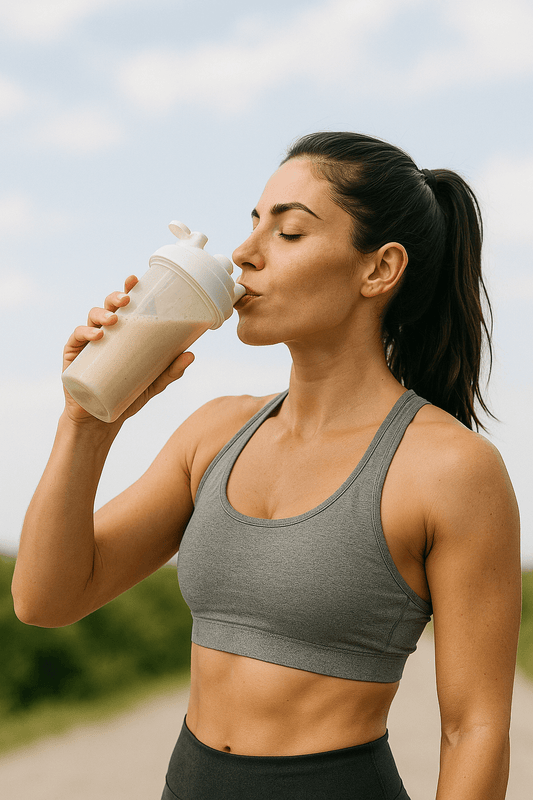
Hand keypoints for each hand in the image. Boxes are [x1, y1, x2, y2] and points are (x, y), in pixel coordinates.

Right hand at [62, 275, 194, 424]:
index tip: (135, 279)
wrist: (101, 419)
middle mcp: (105, 332)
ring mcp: (87, 342)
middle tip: (127, 300)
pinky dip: (85, 333)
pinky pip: (76, 337)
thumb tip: (191, 354)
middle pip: (109, 306)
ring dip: (102, 313)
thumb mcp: (154, 384)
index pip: (125, 306)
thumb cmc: (127, 396)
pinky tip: (96, 336)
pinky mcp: (73, 355)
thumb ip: (171, 371)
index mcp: (123, 333)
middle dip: (116, 297)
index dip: (128, 290)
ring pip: (92, 317)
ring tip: (114, 319)